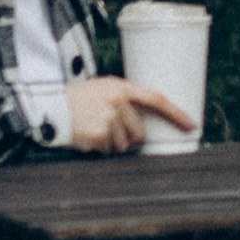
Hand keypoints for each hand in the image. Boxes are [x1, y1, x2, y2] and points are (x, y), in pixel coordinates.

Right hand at [65, 76, 191, 153]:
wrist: (48, 106)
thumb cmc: (77, 99)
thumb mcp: (102, 89)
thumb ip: (124, 100)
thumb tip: (145, 124)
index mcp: (120, 87)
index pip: (156, 99)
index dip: (176, 113)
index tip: (191, 125)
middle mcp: (117, 102)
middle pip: (139, 133)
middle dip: (128, 137)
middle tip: (107, 128)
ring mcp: (108, 118)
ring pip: (123, 145)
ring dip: (110, 144)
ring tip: (92, 129)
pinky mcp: (99, 135)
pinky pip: (108, 152)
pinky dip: (98, 149)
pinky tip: (86, 136)